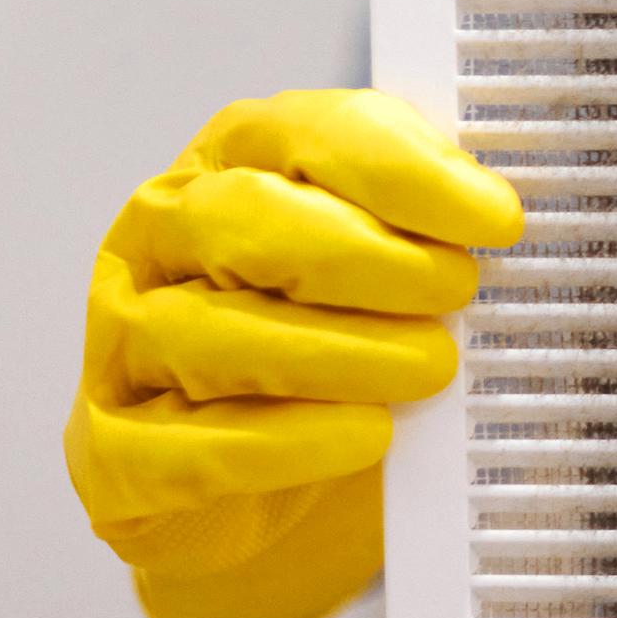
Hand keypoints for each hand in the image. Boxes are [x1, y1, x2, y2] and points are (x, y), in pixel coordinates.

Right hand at [62, 89, 523, 617]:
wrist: (255, 482)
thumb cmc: (323, 340)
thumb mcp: (376, 261)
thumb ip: (425, 221)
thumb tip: (503, 213)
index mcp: (230, 159)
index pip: (312, 135)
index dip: (410, 173)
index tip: (495, 219)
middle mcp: (160, 235)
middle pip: (246, 222)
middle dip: (367, 257)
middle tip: (456, 293)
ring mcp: (122, 340)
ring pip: (211, 332)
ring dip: (337, 352)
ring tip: (428, 367)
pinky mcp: (113, 450)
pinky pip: (188, 445)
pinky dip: (285, 443)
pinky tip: (363, 435)